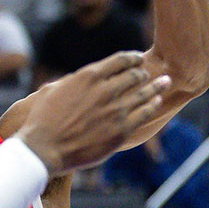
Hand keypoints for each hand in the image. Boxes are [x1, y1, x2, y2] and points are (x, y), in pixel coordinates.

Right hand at [15, 50, 171, 175]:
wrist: (44, 149)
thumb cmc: (43, 120)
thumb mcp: (55, 89)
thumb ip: (74, 80)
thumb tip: (84, 76)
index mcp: (89, 76)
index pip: (120, 60)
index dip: (132, 58)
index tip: (138, 59)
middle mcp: (106, 90)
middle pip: (134, 75)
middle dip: (143, 72)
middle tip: (147, 73)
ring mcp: (116, 110)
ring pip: (144, 93)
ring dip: (156, 85)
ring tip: (165, 81)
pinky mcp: (121, 130)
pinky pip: (144, 113)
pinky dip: (153, 104)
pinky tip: (157, 101)